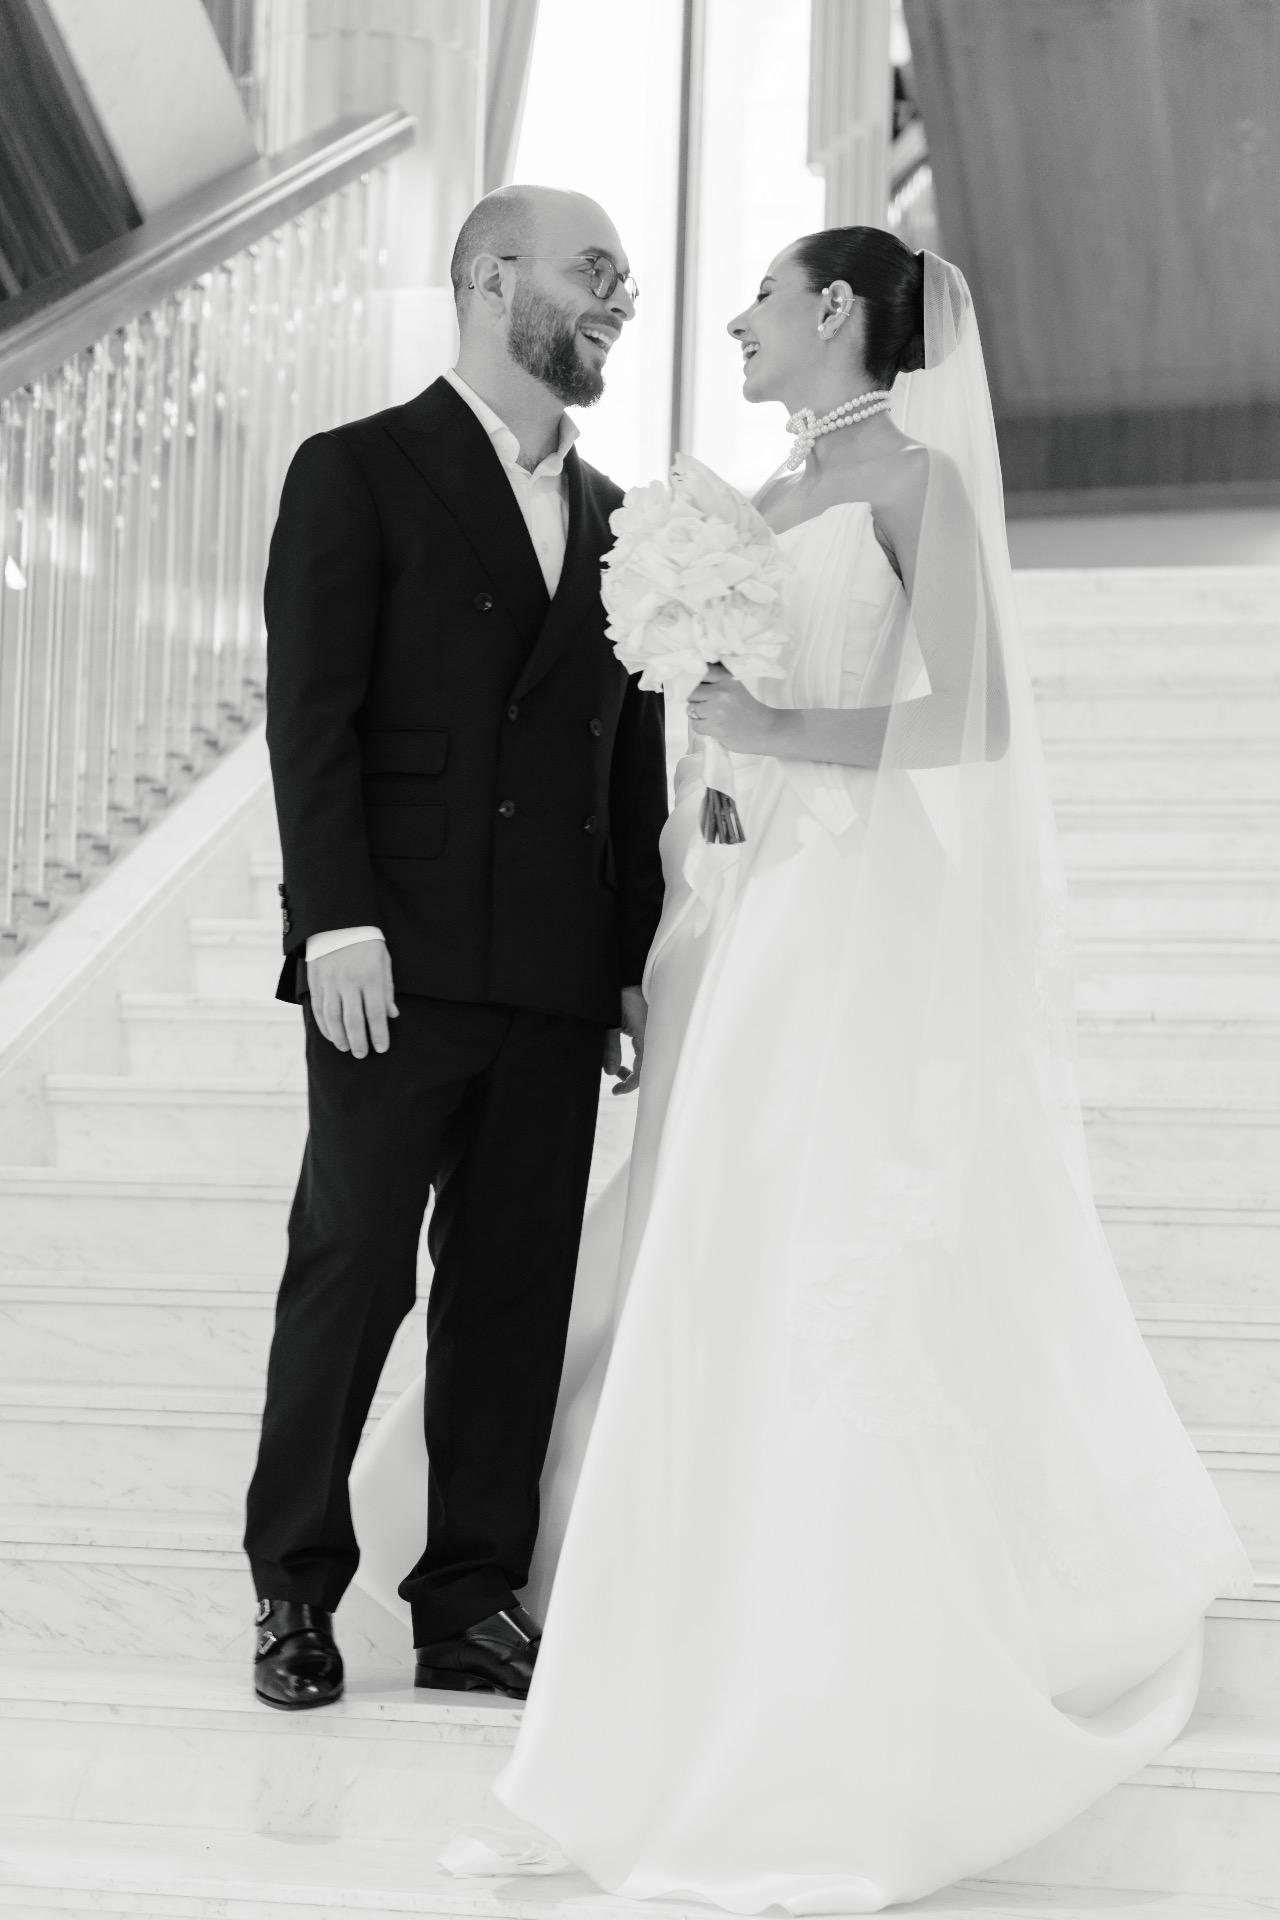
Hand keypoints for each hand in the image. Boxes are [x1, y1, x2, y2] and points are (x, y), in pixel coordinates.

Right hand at [307, 938, 398, 1057]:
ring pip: (333, 1018)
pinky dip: (325, 1026)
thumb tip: (392, 1015)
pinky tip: (332, 1035)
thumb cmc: (367, 942)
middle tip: (363, 1054)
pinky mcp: (316, 981)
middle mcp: (349, 981)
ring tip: (347, 1048)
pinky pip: (318, 1009)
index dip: (379, 1034)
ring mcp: (330, 982)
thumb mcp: (384, 961)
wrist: (338, 921)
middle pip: (353, 1020)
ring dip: (340, 1037)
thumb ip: (387, 989)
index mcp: (370, 976)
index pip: (375, 1013)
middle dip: (359, 1042)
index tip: (382, 1048)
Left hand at [603, 984, 647, 1094]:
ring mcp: (655, 1032)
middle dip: (631, 1078)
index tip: (616, 1090)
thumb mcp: (612, 1022)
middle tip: (616, 1082)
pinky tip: (625, 1056)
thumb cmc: (624, 994)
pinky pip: (647, 1048)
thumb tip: (611, 1072)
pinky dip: (637, 1056)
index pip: (643, 1072)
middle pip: (647, 1068)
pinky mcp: (652, 1028)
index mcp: (648, 1038)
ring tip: (618, 1071)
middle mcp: (655, 1037)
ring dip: (633, 1067)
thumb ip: (610, 1047)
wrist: (635, 972)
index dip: (630, 1085)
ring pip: (646, 1059)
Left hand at [687, 663, 783, 754]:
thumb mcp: (735, 686)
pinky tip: (714, 726)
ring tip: (713, 717)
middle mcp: (721, 691)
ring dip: (698, 715)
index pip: (700, 672)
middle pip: (691, 692)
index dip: (694, 680)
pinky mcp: (715, 726)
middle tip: (707, 705)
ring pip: (691, 709)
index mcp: (727, 678)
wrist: (766, 730)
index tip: (697, 686)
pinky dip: (702, 727)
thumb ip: (717, 680)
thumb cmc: (749, 709)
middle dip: (696, 699)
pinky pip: (695, 725)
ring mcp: (717, 709)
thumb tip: (691, 676)